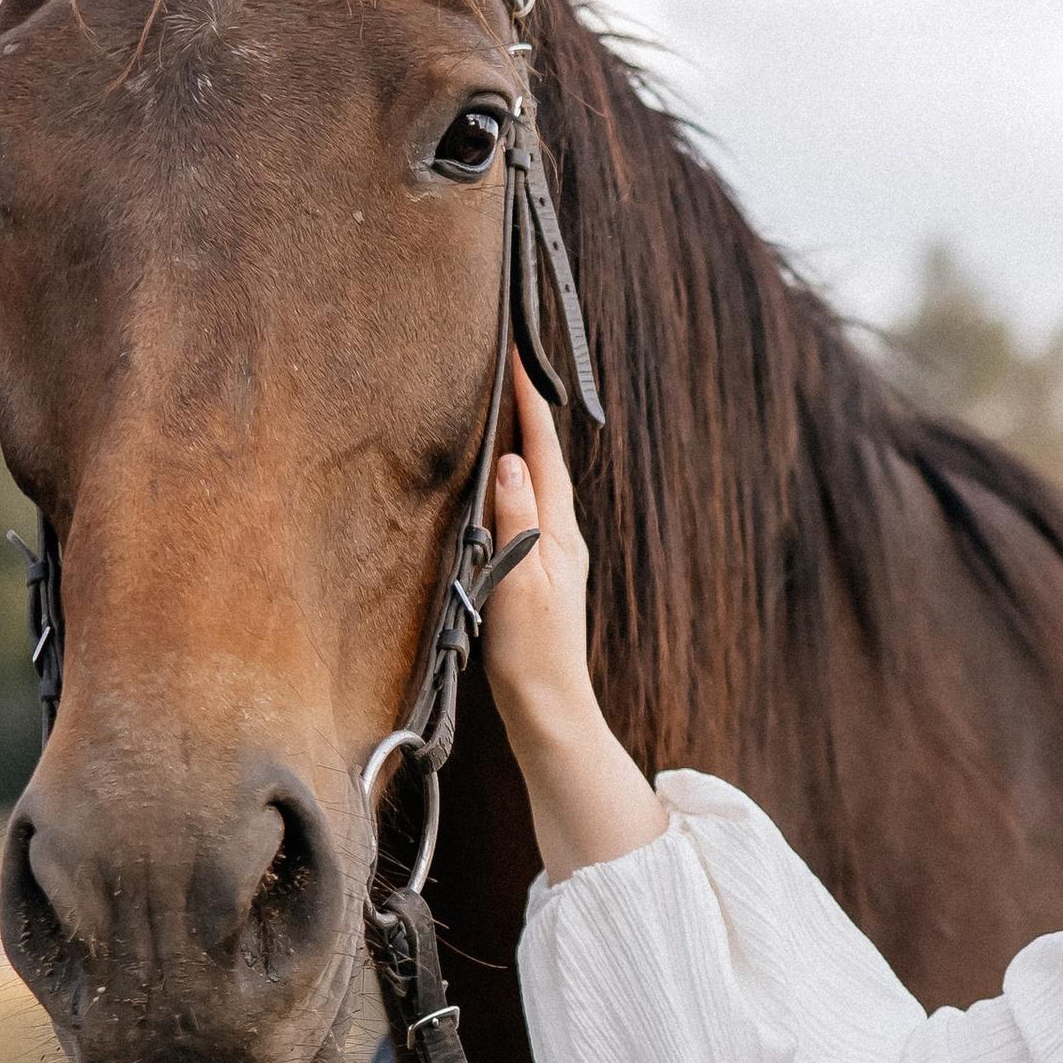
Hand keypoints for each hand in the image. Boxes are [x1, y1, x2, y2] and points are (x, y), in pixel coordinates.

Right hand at [483, 364, 667, 878]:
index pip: (543, 450)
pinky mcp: (538, 573)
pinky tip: (500, 478)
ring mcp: (554, 554)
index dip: (531, 400)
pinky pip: (528, 507)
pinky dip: (515, 478)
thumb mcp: (518, 581)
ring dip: (523, 440)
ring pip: (538, 481)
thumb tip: (512, 458)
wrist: (548, 711)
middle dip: (529, 407)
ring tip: (502, 402)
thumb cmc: (530, 653)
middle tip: (510, 360)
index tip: (519, 351)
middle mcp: (563, 535)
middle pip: (545, 457)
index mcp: (560, 530)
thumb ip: (516, 518)